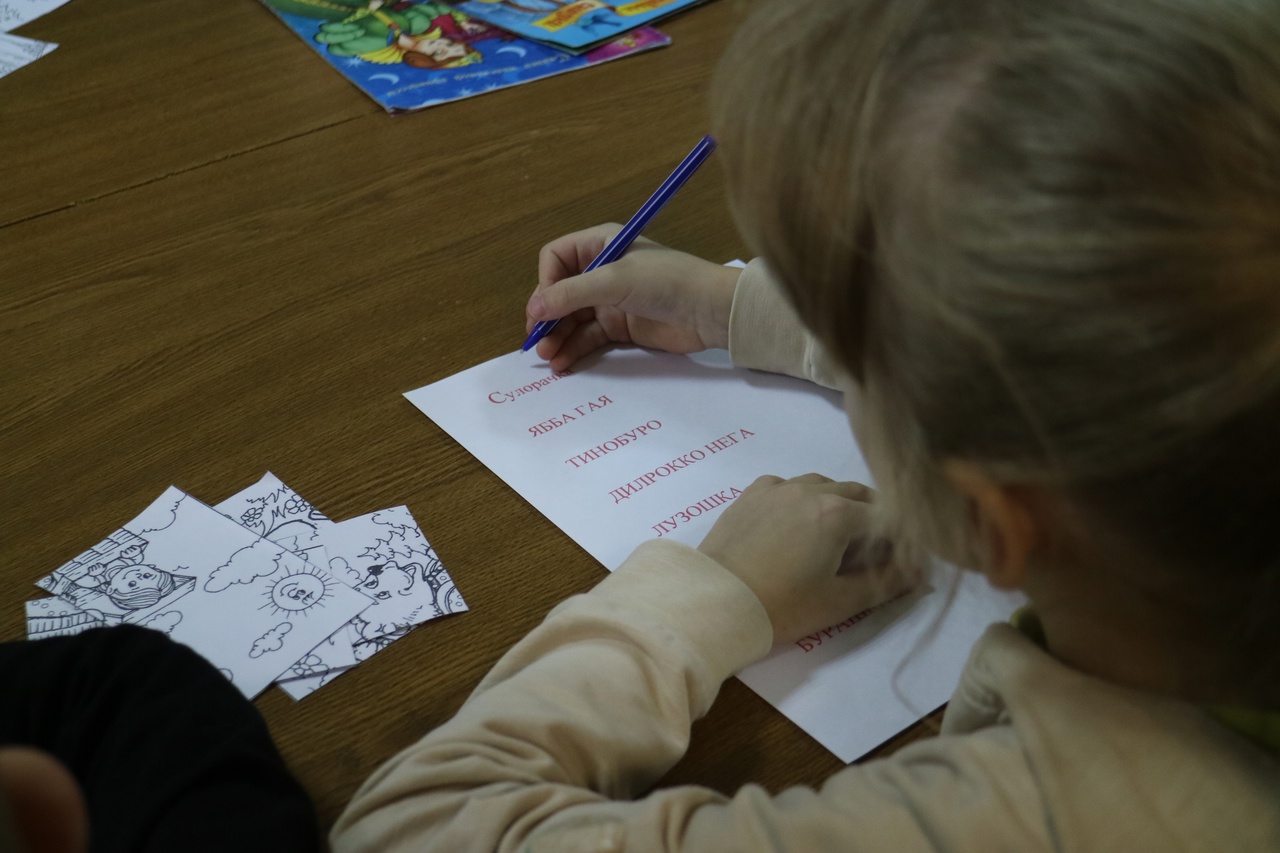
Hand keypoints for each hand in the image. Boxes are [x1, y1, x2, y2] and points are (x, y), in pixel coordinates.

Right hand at [525, 224, 741, 371]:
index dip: (546, 283)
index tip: (544, 308)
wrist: (711, 311)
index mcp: (600, 245)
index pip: (555, 258)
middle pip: (559, 293)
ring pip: (571, 319)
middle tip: (537, 340)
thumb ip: (572, 294)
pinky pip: (587, 337)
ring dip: (557, 337)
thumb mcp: (615, 281)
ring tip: (548, 357)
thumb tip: (533, 309)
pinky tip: (563, 363)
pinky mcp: (620, 327)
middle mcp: (601, 270)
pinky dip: (574, 349)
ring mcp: (610, 300)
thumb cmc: (666, 283)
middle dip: (547, 316)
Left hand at [697, 475, 921, 643]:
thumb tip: (920, 572)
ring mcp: (777, 488)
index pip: (887, 517)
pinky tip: (797, 523)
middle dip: (873, 518)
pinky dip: (801, 499)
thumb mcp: (840, 602)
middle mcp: (810, 490)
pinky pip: (787, 486)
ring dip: (838, 503)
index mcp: (838, 513)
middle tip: (873, 550)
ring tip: (836, 536)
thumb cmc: (782, 606)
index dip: (900, 538)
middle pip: (857, 494)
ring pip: (822, 485)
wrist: (714, 602)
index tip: (901, 558)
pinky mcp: (750, 495)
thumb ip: (885, 583)